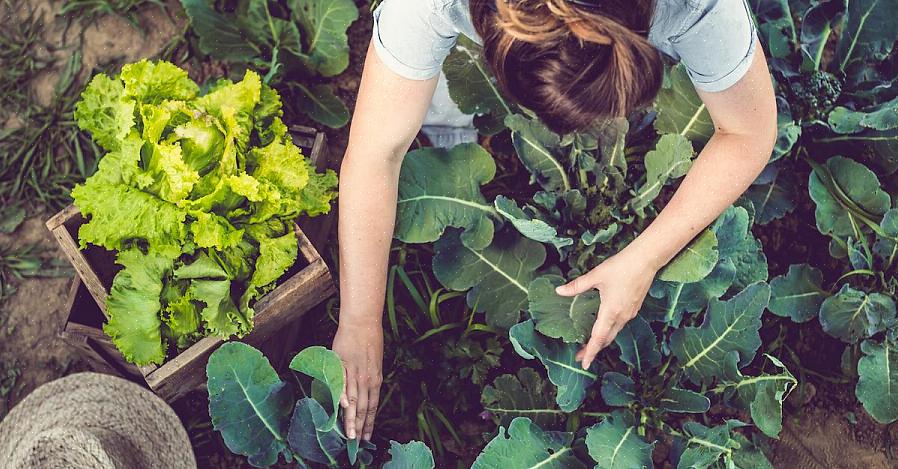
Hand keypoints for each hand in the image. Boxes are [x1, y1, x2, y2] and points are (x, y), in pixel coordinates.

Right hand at [332, 321, 383, 440]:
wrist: (361, 322)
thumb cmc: (369, 340)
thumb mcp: (375, 362)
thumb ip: (370, 378)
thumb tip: (367, 393)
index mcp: (375, 379)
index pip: (373, 406)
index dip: (370, 422)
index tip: (367, 436)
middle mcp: (367, 378)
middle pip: (363, 407)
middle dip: (360, 427)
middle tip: (357, 443)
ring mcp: (355, 372)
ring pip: (353, 399)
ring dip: (351, 418)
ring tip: (349, 434)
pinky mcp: (343, 364)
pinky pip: (341, 383)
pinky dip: (342, 395)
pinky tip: (342, 408)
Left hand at [555, 246, 659, 369]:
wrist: (646, 259)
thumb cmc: (621, 266)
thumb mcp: (596, 276)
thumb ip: (577, 286)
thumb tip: (559, 291)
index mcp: (611, 311)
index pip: (598, 338)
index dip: (590, 352)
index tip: (584, 363)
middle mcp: (622, 316)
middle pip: (606, 339)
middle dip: (594, 349)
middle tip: (580, 357)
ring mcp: (630, 313)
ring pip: (614, 332)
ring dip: (602, 340)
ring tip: (590, 344)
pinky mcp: (634, 308)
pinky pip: (620, 324)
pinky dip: (610, 331)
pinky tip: (604, 327)